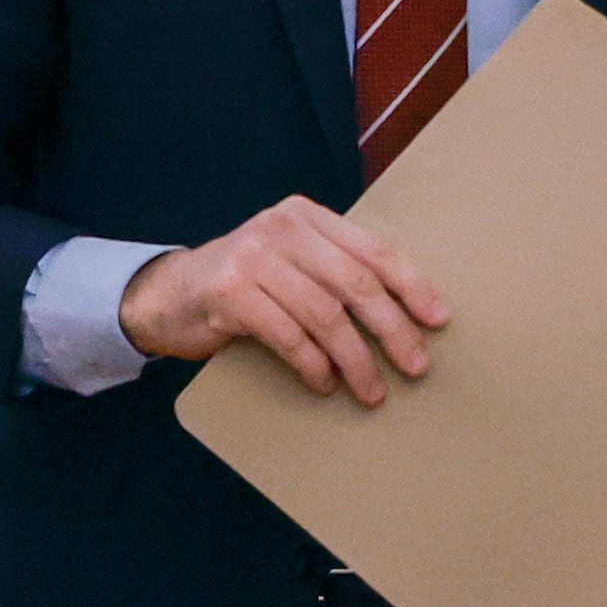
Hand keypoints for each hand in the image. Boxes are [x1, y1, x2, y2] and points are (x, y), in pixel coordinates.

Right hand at [116, 196, 448, 406]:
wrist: (169, 295)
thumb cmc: (245, 285)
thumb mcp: (290, 262)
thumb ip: (333, 270)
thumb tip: (405, 313)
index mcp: (306, 216)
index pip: (373, 249)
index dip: (411, 285)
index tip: (438, 319)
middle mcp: (282, 228)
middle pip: (355, 283)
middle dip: (392, 329)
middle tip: (415, 366)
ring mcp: (253, 258)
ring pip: (325, 315)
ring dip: (355, 360)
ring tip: (371, 390)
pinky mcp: (230, 292)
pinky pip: (288, 336)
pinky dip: (313, 365)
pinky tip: (325, 385)